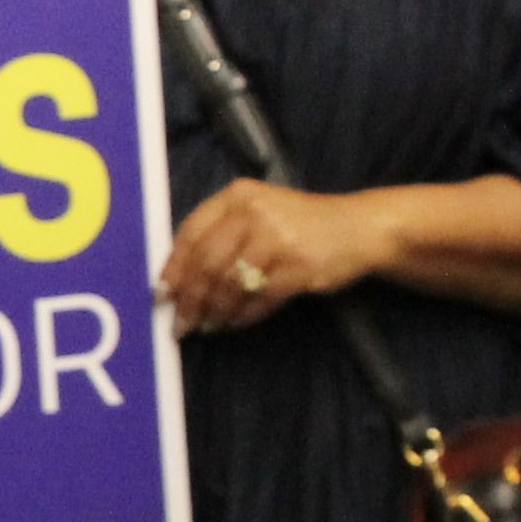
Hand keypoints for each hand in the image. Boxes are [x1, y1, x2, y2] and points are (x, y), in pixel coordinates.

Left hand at [157, 178, 389, 334]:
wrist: (358, 227)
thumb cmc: (297, 225)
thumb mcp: (257, 213)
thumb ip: (219, 236)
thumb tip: (174, 281)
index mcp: (238, 196)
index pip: (191, 232)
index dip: (173, 267)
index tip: (162, 294)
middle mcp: (256, 212)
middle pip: (208, 262)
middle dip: (190, 298)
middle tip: (181, 323)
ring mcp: (280, 238)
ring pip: (232, 284)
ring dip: (216, 311)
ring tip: (209, 326)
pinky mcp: (300, 266)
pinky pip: (261, 298)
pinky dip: (244, 315)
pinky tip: (236, 323)